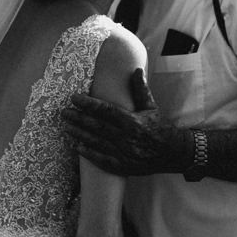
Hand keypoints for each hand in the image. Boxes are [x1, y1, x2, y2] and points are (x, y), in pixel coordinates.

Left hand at [61, 69, 183, 175]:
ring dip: (79, 134)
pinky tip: (77, 147)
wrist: (173, 153)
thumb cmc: (160, 127)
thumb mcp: (151, 107)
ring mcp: (124, 153)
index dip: (88, 104)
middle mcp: (126, 137)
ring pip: (96, 142)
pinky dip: (89, 154)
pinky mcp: (123, 166)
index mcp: (132, 121)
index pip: (105, 110)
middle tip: (63, 112)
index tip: (74, 98)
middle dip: (78, 118)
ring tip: (66, 127)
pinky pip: (102, 160)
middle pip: (96, 126)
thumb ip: (141, 89)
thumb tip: (136, 70)